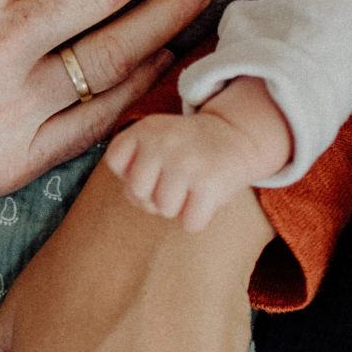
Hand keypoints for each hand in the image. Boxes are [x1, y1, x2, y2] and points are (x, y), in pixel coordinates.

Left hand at [103, 83, 291, 231]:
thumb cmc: (187, 148)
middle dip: (153, 195)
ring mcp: (185, 163)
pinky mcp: (209, 184)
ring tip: (192, 186)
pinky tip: (206, 197)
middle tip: (173, 182)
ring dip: (179, 206)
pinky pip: (190, 223)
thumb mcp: (155, 137)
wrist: (237, 135)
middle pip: (136, 193)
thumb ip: (132, 163)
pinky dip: (199, 218)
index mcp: (145, 128)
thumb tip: (138, 199)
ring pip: (164, 210)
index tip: (151, 165)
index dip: (129, 172)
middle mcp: (163, 142)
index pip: (115, 161)